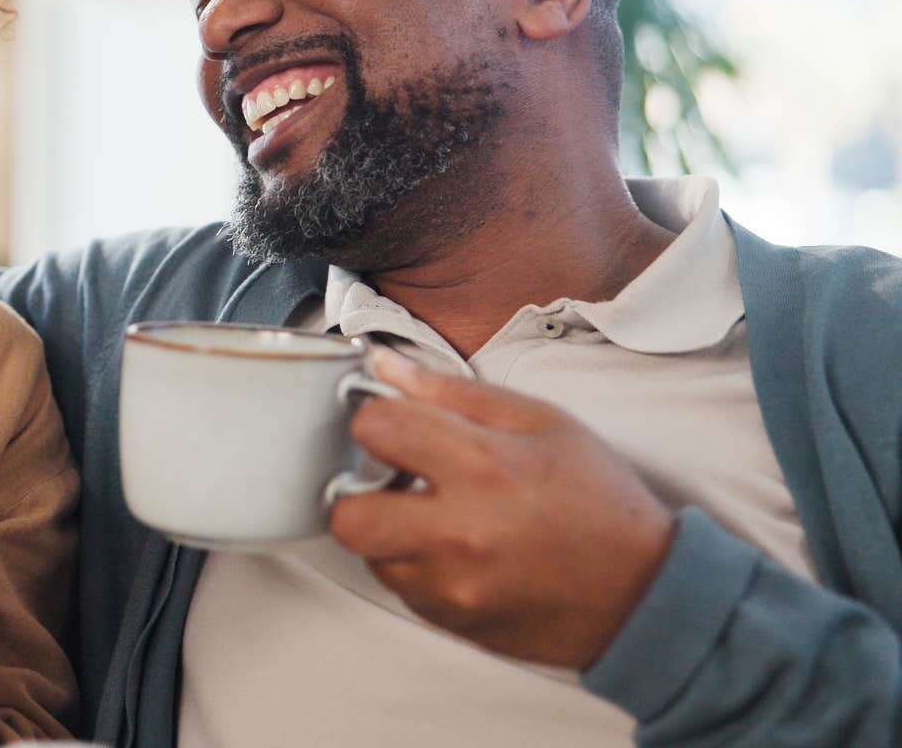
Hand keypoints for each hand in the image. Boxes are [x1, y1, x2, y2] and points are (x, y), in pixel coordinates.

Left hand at [326, 349, 675, 668]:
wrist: (645, 593)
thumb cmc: (598, 501)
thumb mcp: (542, 422)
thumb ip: (453, 393)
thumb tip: (384, 369)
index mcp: (481, 466)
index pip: (372, 429)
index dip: (375, 419)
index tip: (394, 425)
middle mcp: (458, 532)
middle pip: (346, 514)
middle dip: (359, 491)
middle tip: (395, 481)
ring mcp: (452, 586)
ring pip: (370, 555)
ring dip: (389, 531)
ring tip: (436, 516)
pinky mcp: (453, 621)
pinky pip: (402, 587)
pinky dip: (415, 566)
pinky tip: (457, 550)